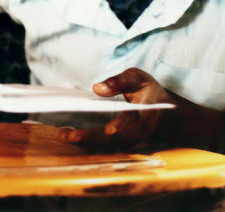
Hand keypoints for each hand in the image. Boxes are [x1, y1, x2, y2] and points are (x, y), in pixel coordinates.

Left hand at [59, 68, 174, 150]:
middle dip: (91, 138)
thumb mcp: (137, 77)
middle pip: (115, 140)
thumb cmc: (146, 89)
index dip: (122, 125)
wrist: (160, 110)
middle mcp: (138, 131)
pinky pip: (103, 148)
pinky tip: (70, 137)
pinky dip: (86, 144)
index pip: (134, 120)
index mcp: (146, 112)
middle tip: (67, 134)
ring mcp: (129, 140)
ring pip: (107, 147)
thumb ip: (119, 81)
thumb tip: (97, 88)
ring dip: (85, 143)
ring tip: (64, 135)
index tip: (109, 130)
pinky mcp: (120, 144)